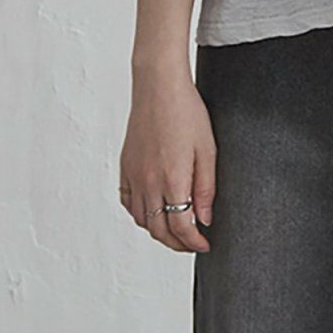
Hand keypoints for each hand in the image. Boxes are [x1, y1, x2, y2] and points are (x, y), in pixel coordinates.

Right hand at [118, 65, 215, 253]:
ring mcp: (134, 175)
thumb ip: (206, 189)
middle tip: (193, 244)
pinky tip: (154, 212)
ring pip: (142, 220)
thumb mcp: (207, 150)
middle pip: (159, 230)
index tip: (204, 245)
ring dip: (159, 231)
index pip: (181, 226)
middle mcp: (149, 181)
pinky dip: (140, 215)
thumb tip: (205, 220)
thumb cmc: (187, 113)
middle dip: (177, 243)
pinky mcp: (125, 167)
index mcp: (172, 179)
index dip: (193, 242)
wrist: (158, 87)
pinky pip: (128, 202)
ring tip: (177, 230)